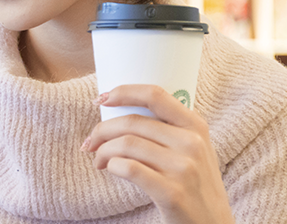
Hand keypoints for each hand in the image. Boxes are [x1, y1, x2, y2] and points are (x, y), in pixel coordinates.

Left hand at [81, 85, 233, 223]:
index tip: (101, 99)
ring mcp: (183, 168)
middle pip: (132, 122)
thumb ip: (169, 129)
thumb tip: (119, 113)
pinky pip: (129, 168)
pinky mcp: (172, 193)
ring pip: (126, 144)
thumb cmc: (195, 185)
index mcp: (196, 127)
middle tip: (90, 142)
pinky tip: (110, 169)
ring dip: (103, 151)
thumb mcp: (193, 150)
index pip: (155, 95)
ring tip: (98, 160)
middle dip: (102, 130)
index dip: (123, 92)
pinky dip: (112, 165)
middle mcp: (192, 143)